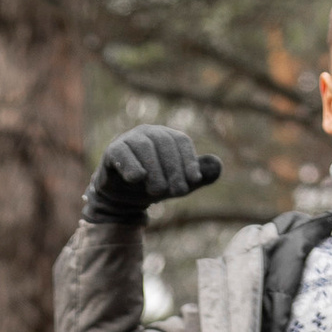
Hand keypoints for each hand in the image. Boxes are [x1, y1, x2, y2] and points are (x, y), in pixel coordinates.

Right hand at [86, 124, 222, 221]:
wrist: (122, 199)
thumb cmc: (152, 185)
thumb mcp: (178, 183)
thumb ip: (198, 176)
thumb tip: (218, 165)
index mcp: (166, 137)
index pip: (181, 141)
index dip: (189, 160)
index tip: (194, 181)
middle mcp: (148, 133)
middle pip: (164, 142)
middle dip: (174, 169)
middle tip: (178, 193)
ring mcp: (129, 140)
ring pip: (144, 147)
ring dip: (154, 170)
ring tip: (158, 192)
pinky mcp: (112, 152)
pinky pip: (121, 153)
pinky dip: (130, 165)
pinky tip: (137, 178)